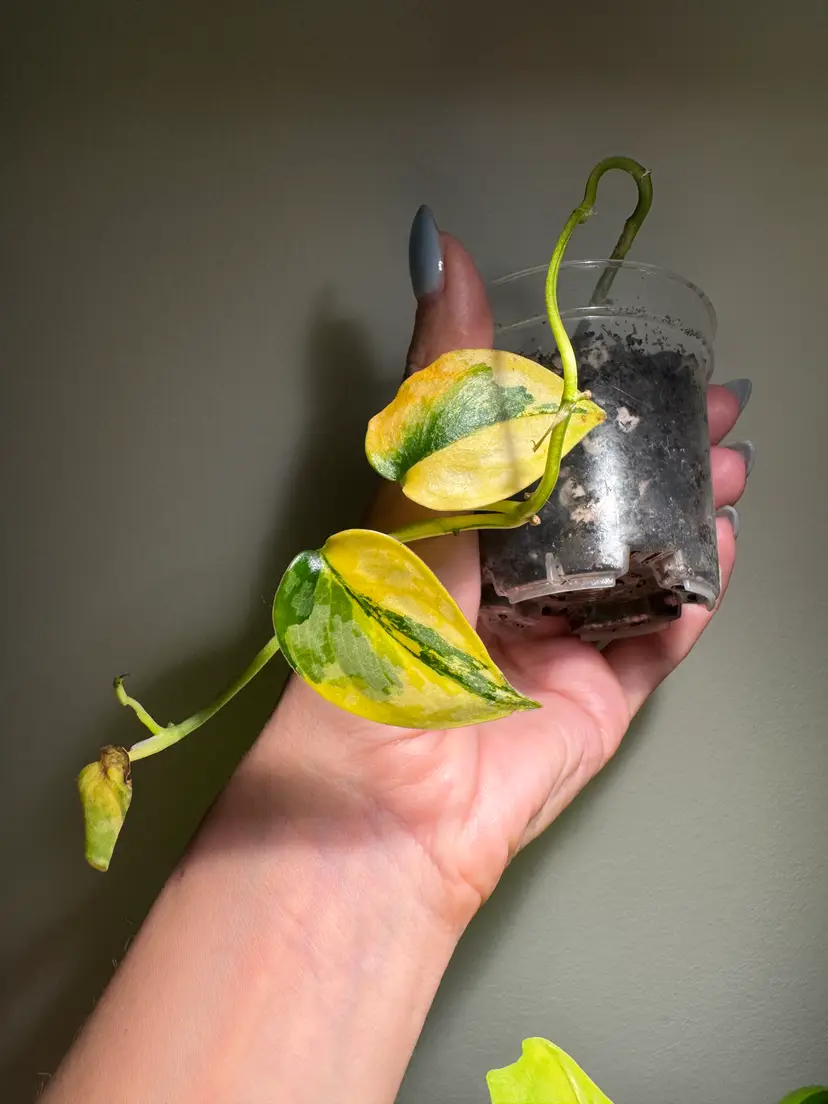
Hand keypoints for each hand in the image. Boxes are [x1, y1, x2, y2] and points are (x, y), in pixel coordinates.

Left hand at [265, 222, 748, 930]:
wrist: (393, 788)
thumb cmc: (388, 627)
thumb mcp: (415, 488)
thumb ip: (441, 378)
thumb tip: (438, 245)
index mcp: (453, 527)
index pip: (536, 447)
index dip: (595, 400)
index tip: (645, 359)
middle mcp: (506, 578)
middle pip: (601, 501)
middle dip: (663, 451)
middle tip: (719, 408)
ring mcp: (556, 637)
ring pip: (639, 561)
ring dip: (691, 511)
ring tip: (733, 465)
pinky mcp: (597, 697)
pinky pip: (658, 639)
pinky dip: (695, 593)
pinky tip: (723, 545)